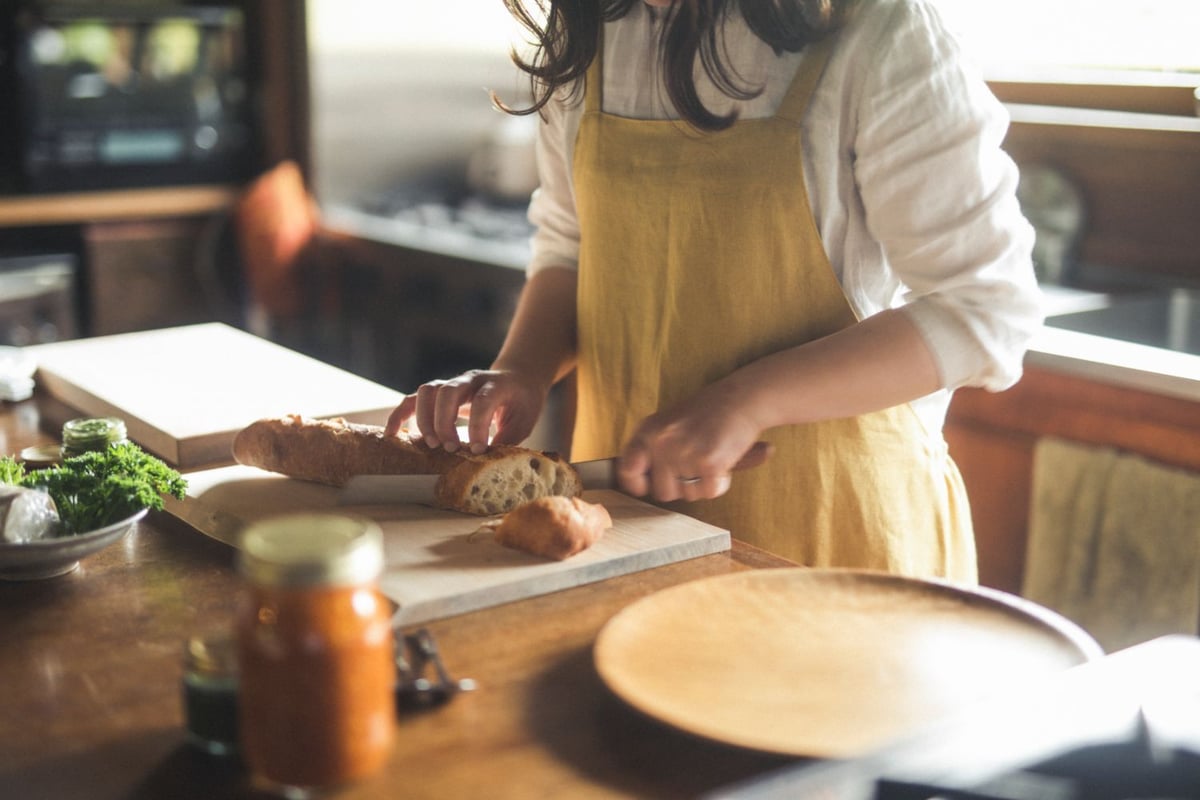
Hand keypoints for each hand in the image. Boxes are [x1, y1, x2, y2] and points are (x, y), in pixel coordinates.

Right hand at [384, 369, 546, 452]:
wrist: (518, 377)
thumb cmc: (522, 401)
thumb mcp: (524, 421)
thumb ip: (507, 439)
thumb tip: (487, 464)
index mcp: (497, 385)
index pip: (482, 401)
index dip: (477, 426)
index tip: (478, 450)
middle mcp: (471, 379)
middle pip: (448, 392)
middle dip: (444, 423)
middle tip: (450, 448)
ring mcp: (452, 383)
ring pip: (428, 391)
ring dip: (425, 419)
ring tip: (432, 445)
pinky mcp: (438, 392)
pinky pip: (413, 398)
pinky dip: (400, 414)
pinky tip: (392, 433)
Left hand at [616, 387, 771, 502]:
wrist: (740, 398)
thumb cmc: (707, 412)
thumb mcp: (669, 423)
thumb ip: (651, 448)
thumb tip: (637, 484)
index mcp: (648, 431)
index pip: (628, 470)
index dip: (638, 485)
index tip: (647, 487)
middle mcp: (662, 442)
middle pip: (663, 492)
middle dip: (680, 487)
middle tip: (695, 468)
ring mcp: (684, 453)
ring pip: (688, 495)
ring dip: (701, 485)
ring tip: (710, 458)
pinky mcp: (709, 463)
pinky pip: (710, 492)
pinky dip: (720, 484)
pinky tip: (723, 464)